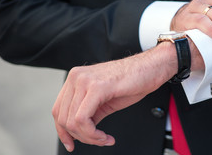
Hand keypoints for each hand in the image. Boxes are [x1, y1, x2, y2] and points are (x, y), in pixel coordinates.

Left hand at [51, 43, 177, 151]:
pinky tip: (105, 136)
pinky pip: (83, 119)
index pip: (58, 110)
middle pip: (62, 118)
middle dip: (80, 137)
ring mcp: (85, 80)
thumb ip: (90, 113)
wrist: (152, 68)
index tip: (72, 143)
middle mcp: (76, 77)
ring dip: (89, 137)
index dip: (63, 132)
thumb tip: (81, 131)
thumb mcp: (105, 100)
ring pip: (72, 121)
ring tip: (103, 139)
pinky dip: (92, 134)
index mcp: (76, 78)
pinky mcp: (97, 86)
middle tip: (98, 141)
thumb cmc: (134, 81)